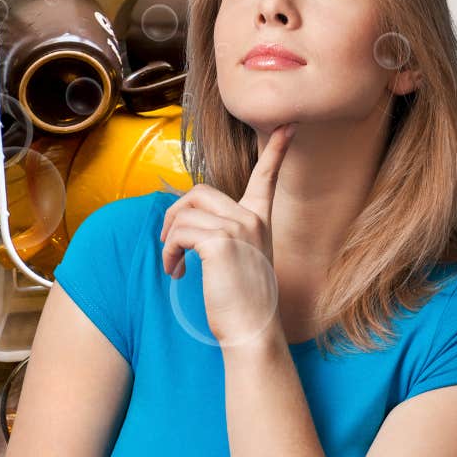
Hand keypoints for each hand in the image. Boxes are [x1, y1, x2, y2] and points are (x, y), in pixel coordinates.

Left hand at [159, 123, 294, 346]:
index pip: (266, 177)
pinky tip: (176, 271)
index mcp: (260, 219)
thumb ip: (221, 234)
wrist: (251, 331)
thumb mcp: (237, 259)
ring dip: (168, 240)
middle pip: (198, 192)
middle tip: (169, 243)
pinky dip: (169, 252)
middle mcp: (252, 218)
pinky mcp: (220, 242)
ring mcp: (238, 227)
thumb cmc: (241, 301)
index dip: (275, 150)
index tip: (288, 125)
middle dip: (174, 214)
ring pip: (183, 214)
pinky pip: (179, 232)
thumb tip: (185, 221)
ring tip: (173, 265)